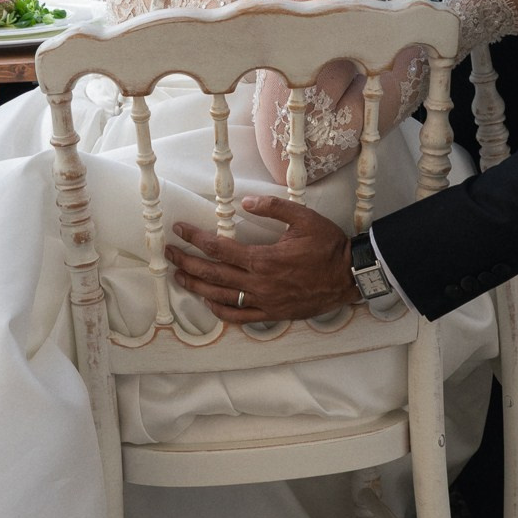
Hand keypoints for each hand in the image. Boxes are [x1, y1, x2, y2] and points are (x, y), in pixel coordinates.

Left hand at [166, 197, 357, 321]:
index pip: (218, 248)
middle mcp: (259, 283)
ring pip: (220, 297)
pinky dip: (220, 310)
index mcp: (263, 259)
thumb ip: (273, 207)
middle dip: (186, 263)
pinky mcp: (272, 313)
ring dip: (196, 286)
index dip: (195, 238)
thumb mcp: (303, 218)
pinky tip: (209, 301)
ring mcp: (264, 301)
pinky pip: (239, 317)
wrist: (349, 276)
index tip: (179, 230)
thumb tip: (245, 201)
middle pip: (212, 274)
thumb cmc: (327, 246)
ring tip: (179, 277)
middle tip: (169, 254)